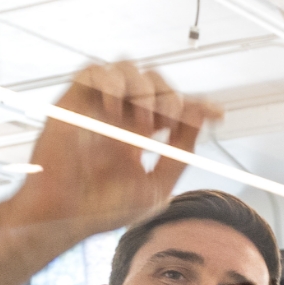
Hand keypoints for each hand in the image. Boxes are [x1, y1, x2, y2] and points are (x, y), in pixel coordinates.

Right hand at [6, 62, 220, 237]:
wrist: (65, 215)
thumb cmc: (104, 208)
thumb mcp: (157, 186)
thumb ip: (180, 153)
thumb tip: (201, 120)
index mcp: (141, 133)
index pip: (173, 106)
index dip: (197, 104)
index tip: (217, 113)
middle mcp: (121, 116)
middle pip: (154, 81)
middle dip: (169, 96)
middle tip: (168, 123)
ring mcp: (98, 108)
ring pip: (127, 68)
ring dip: (143, 88)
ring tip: (143, 121)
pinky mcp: (74, 103)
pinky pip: (92, 71)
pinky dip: (109, 82)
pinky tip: (114, 110)